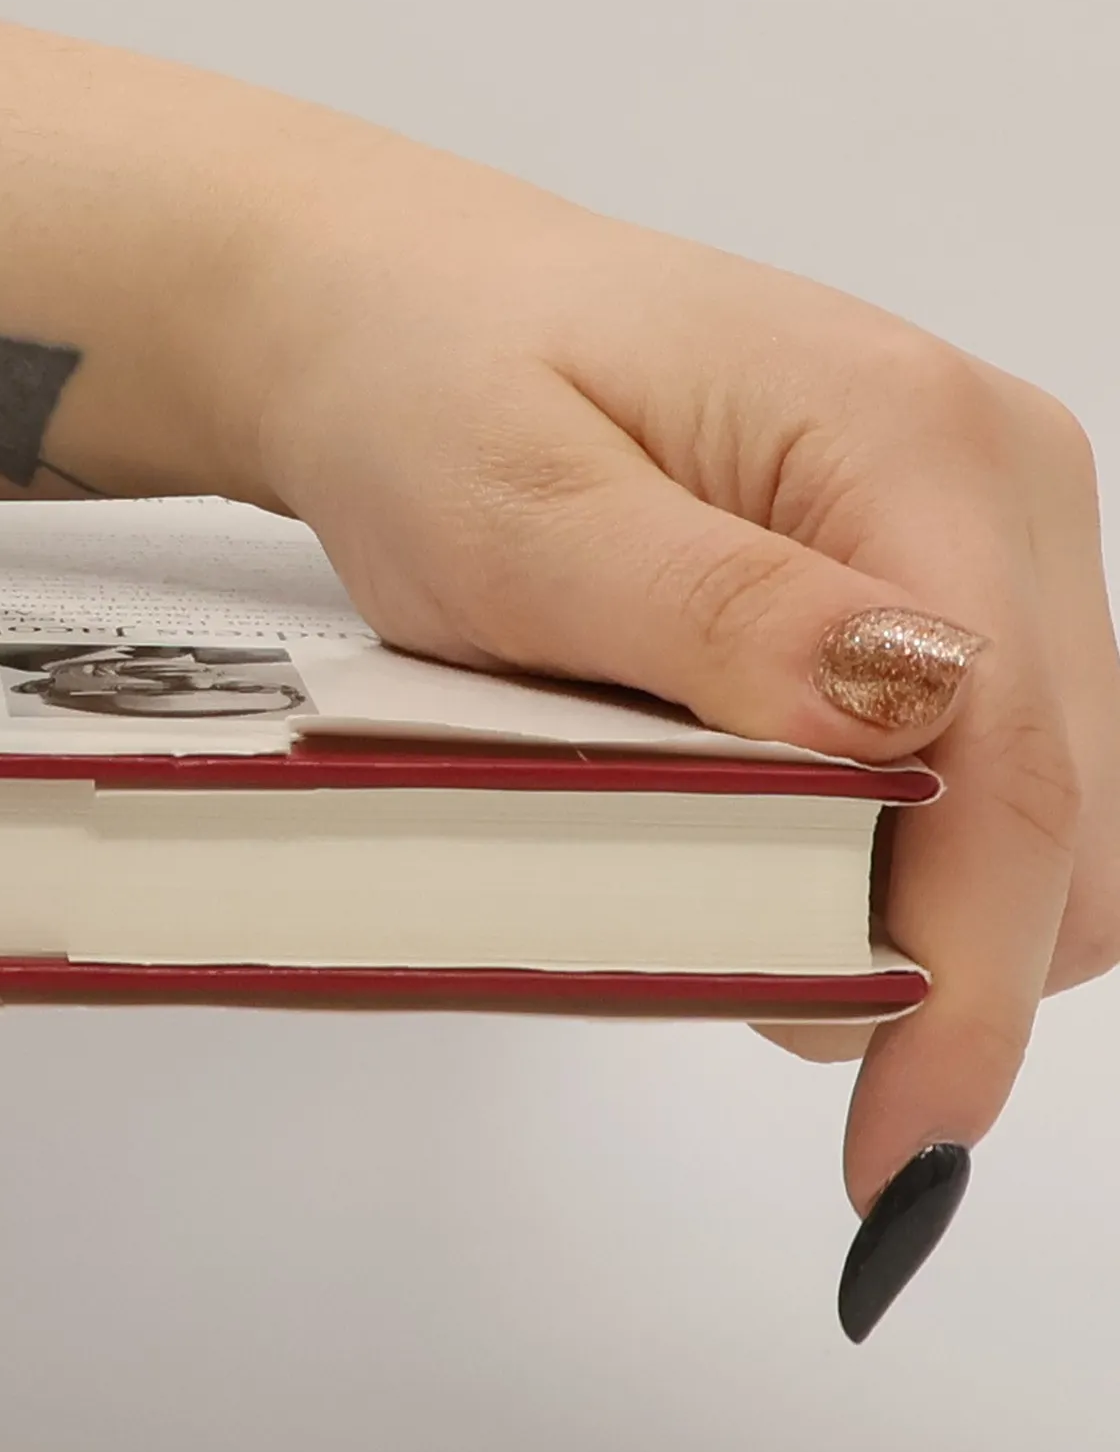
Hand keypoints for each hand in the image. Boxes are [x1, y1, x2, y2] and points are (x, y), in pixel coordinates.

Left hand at [237, 141, 1117, 1325]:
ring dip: (906, 894)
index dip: (973, 975)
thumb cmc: (433, 391)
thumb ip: (718, 617)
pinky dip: (883, 835)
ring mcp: (973, 524)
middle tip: (739, 981)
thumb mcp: (526, 521)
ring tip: (712, 871)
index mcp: (909, 443)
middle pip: (1061, 806)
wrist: (396, 316)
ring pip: (1031, 800)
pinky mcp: (926, 568)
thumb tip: (905, 713)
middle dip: (940, 949)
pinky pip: (965, 755)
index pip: (1012, 761)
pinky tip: (756, 818)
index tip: (900, 1135)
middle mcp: (987, 478)